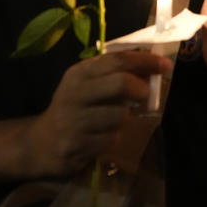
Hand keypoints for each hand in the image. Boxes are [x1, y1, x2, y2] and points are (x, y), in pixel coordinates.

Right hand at [18, 51, 170, 177]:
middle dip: (141, 89)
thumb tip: (154, 65)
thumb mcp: (88, 85)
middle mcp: (74, 93)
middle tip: (146, 95)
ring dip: (125, 119)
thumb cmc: (73, 109)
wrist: (40, 144)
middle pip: (121, 83)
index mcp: (79, 73)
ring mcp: (73, 121)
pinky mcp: (75, 146)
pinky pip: (110, 140)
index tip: (166, 65)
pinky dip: (113, 138)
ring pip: (119, 115)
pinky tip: (102, 138)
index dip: (146, 61)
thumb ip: (115, 74)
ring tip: (115, 121)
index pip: (118, 59)